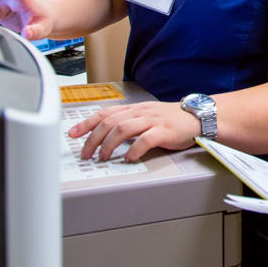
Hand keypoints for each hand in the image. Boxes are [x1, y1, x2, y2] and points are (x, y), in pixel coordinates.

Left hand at [68, 101, 200, 161]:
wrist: (195, 117)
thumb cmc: (170, 120)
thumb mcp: (145, 116)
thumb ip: (127, 122)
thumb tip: (104, 135)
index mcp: (133, 108)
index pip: (104, 113)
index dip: (86, 123)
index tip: (72, 134)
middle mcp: (140, 112)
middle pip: (109, 122)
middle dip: (93, 139)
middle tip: (86, 154)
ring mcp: (152, 121)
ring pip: (123, 129)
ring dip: (109, 144)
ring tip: (103, 157)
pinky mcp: (164, 131)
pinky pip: (145, 140)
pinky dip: (134, 150)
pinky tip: (129, 158)